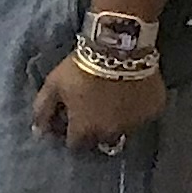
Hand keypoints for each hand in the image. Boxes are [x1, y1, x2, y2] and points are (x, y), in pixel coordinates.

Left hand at [33, 56, 165, 153]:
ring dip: (117, 120)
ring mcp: (135, 123)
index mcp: (85, 129)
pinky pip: (143, 115)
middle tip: (92, 109)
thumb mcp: (53, 86)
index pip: (75, 145)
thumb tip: (37, 133)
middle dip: (94, 130)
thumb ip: (42, 111)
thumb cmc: (80, 67)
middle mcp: (111, 132)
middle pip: (100, 139)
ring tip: (113, 100)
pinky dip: (137, 109)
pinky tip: (131, 94)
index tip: (70, 121)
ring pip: (124, 129)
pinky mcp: (154, 110)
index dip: (70, 134)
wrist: (118, 47)